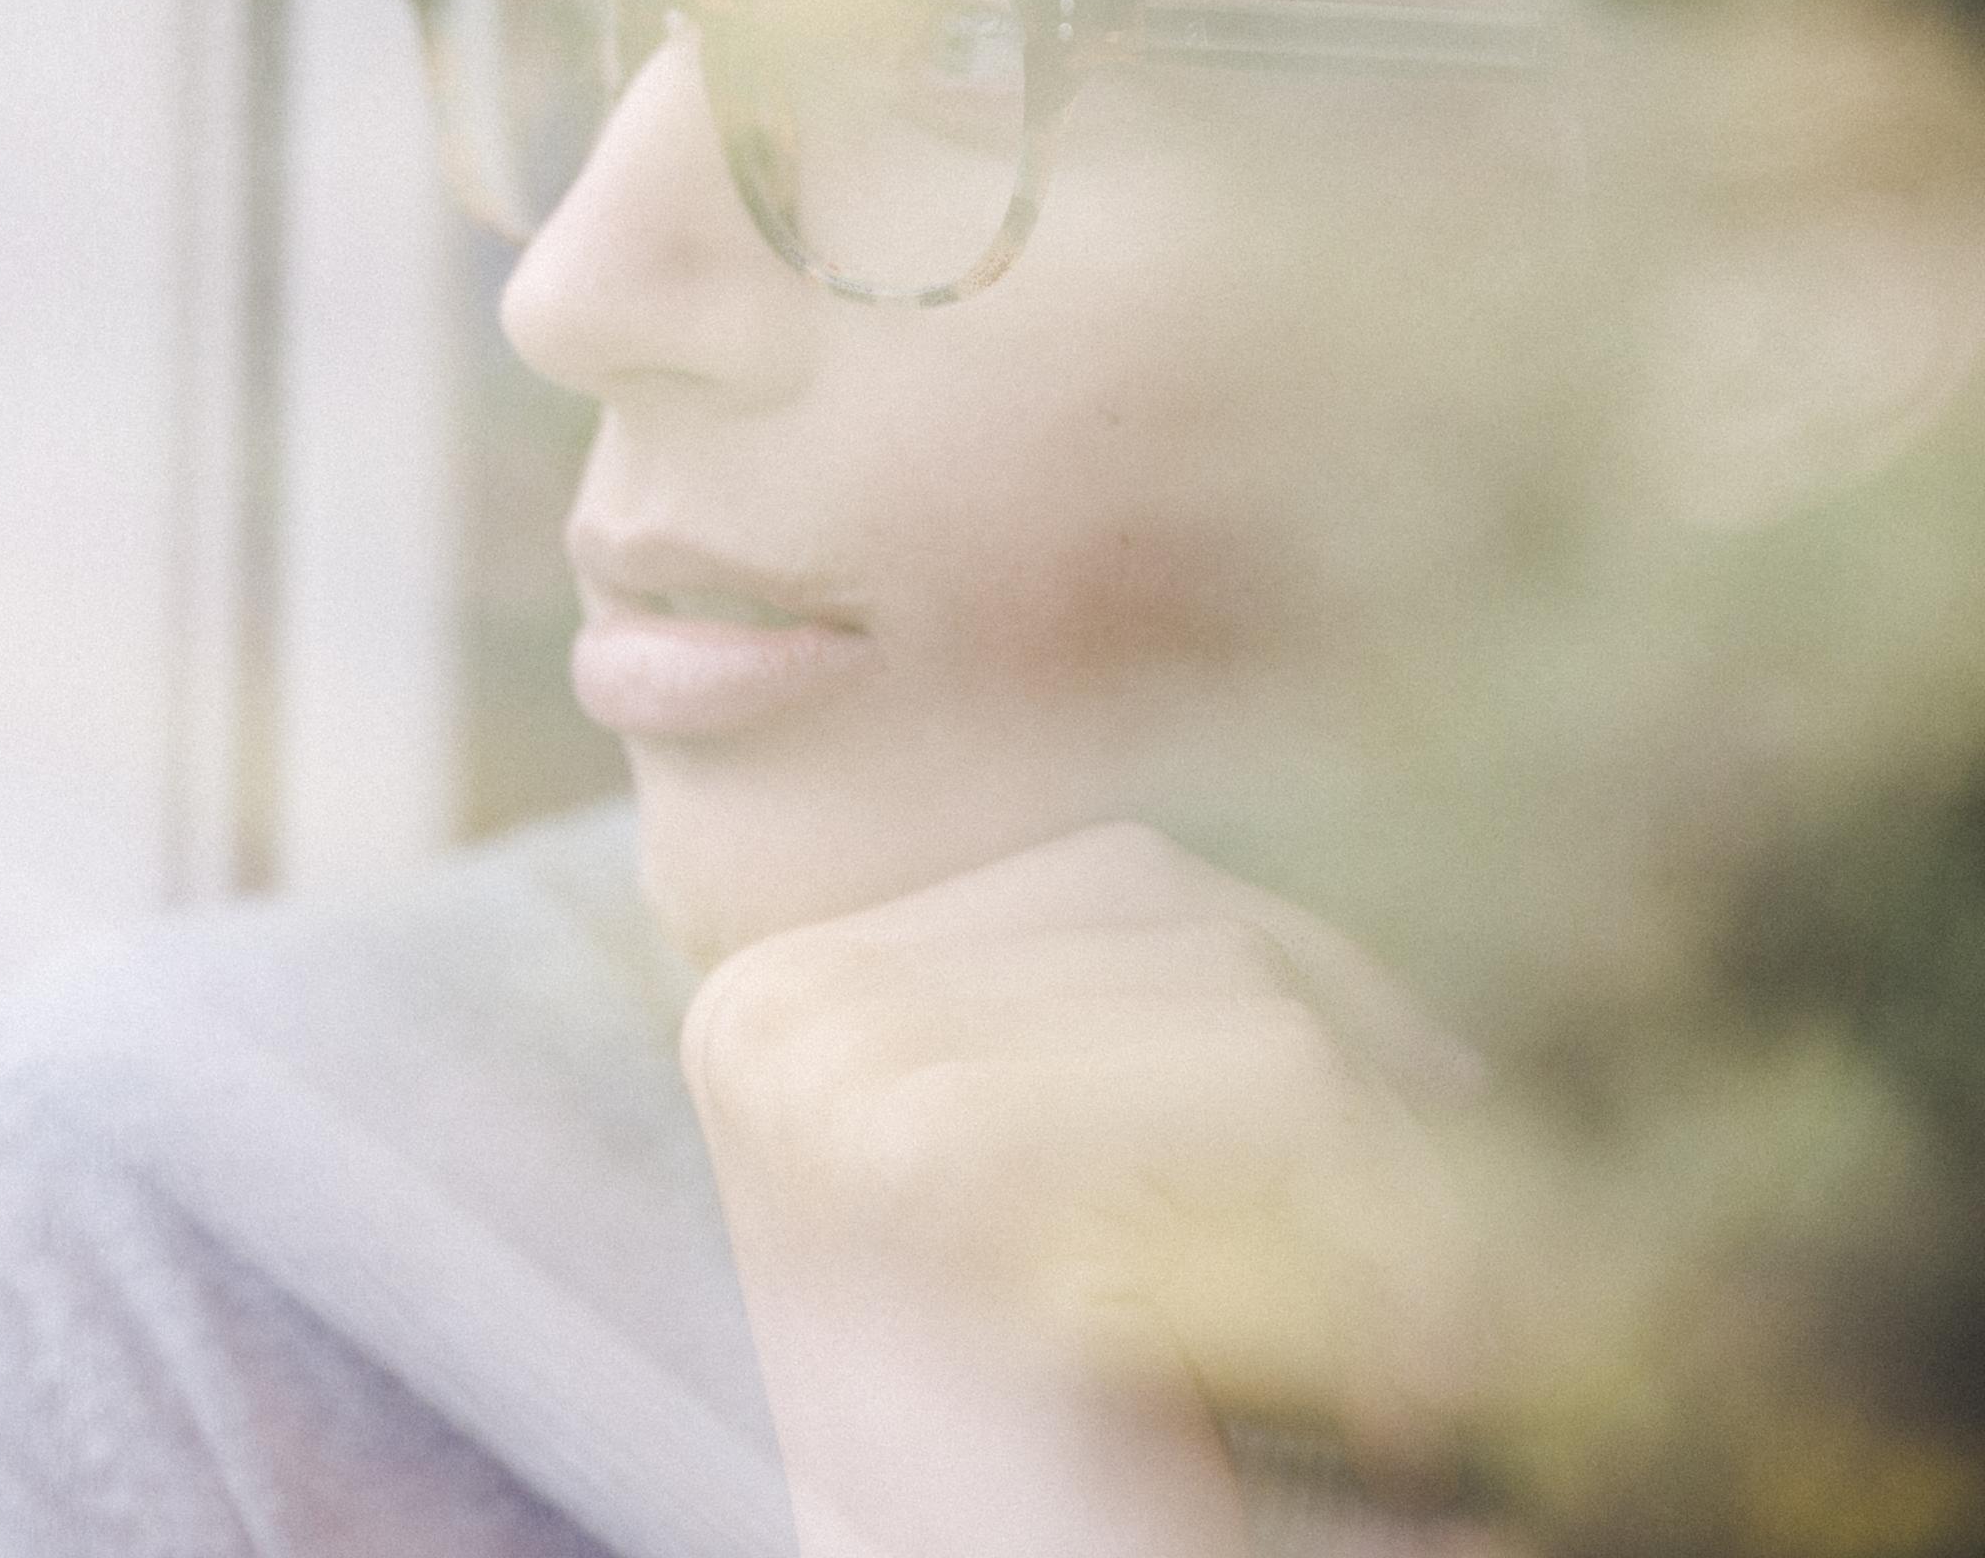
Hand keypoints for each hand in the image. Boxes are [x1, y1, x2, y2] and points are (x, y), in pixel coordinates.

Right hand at [680, 823, 1487, 1557]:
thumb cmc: (1038, 1462)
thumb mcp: (1038, 1191)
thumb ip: (1092, 1022)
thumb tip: (1309, 784)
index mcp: (774, 986)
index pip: (1107, 875)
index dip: (1312, 984)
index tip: (1439, 1139)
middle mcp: (774, 1006)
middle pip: (1174, 908)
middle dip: (1367, 1067)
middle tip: (1473, 1277)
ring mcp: (835, 1072)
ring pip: (1242, 991)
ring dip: (1398, 1167)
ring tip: (1448, 1351)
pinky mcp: (933, 1160)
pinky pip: (1264, 1075)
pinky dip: (1392, 1226)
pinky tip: (1406, 1389)